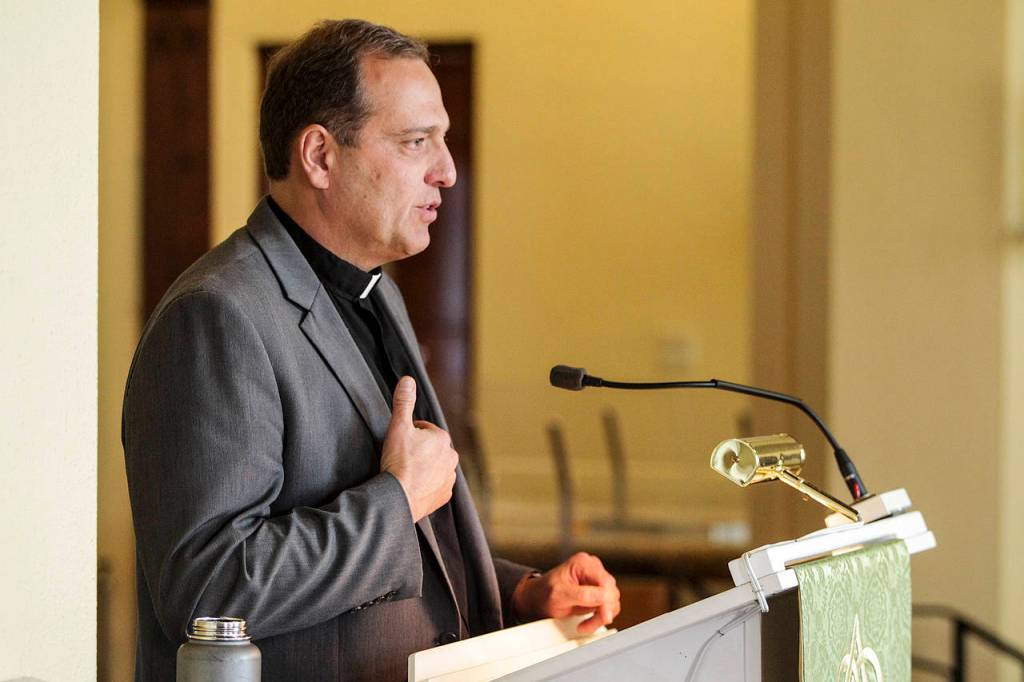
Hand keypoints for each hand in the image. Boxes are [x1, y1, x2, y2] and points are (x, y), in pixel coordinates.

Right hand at [380, 376, 458, 521]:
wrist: (398, 497)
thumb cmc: (398, 461)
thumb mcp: (398, 427)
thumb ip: (404, 402)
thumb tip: (408, 380)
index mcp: (442, 439)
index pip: (425, 430)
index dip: (410, 435)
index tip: (400, 444)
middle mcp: (451, 457)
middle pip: (431, 449)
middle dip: (419, 451)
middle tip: (402, 458)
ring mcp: (449, 478)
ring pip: (435, 467)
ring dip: (424, 468)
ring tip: (407, 473)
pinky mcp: (444, 496)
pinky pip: (436, 486)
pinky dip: (426, 485)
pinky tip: (413, 486)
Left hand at [510, 552, 620, 633]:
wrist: (538, 598)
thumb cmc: (545, 592)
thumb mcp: (561, 594)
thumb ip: (584, 595)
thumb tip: (605, 597)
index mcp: (583, 563)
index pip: (605, 581)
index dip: (607, 600)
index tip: (603, 616)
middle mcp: (592, 568)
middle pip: (611, 592)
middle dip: (602, 611)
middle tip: (588, 625)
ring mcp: (596, 578)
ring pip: (612, 600)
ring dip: (601, 616)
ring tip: (585, 624)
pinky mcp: (598, 590)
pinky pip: (608, 605)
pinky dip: (600, 616)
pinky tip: (588, 621)